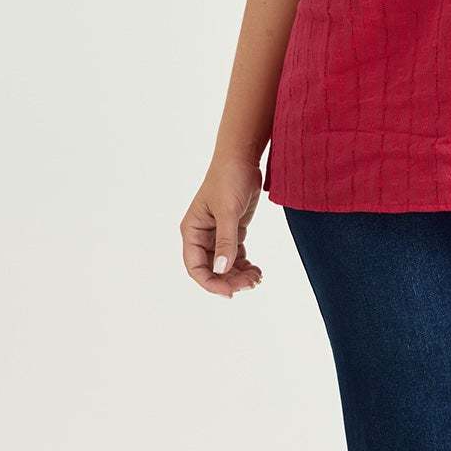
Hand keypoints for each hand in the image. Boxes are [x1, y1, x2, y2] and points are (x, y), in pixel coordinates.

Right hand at [181, 154, 264, 297]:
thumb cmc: (229, 179)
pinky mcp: (232, 230)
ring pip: (224, 265)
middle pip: (211, 269)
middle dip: (229, 280)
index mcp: (192, 231)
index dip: (210, 283)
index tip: (230, 292)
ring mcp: (217, 234)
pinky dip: (245, 266)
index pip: (195, 266)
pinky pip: (235, 256)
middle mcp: (201, 236)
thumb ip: (225, 241)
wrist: (242, 158)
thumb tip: (221, 269)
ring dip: (239, 275)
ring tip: (258, 278)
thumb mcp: (228, 211)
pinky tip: (257, 270)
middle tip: (251, 284)